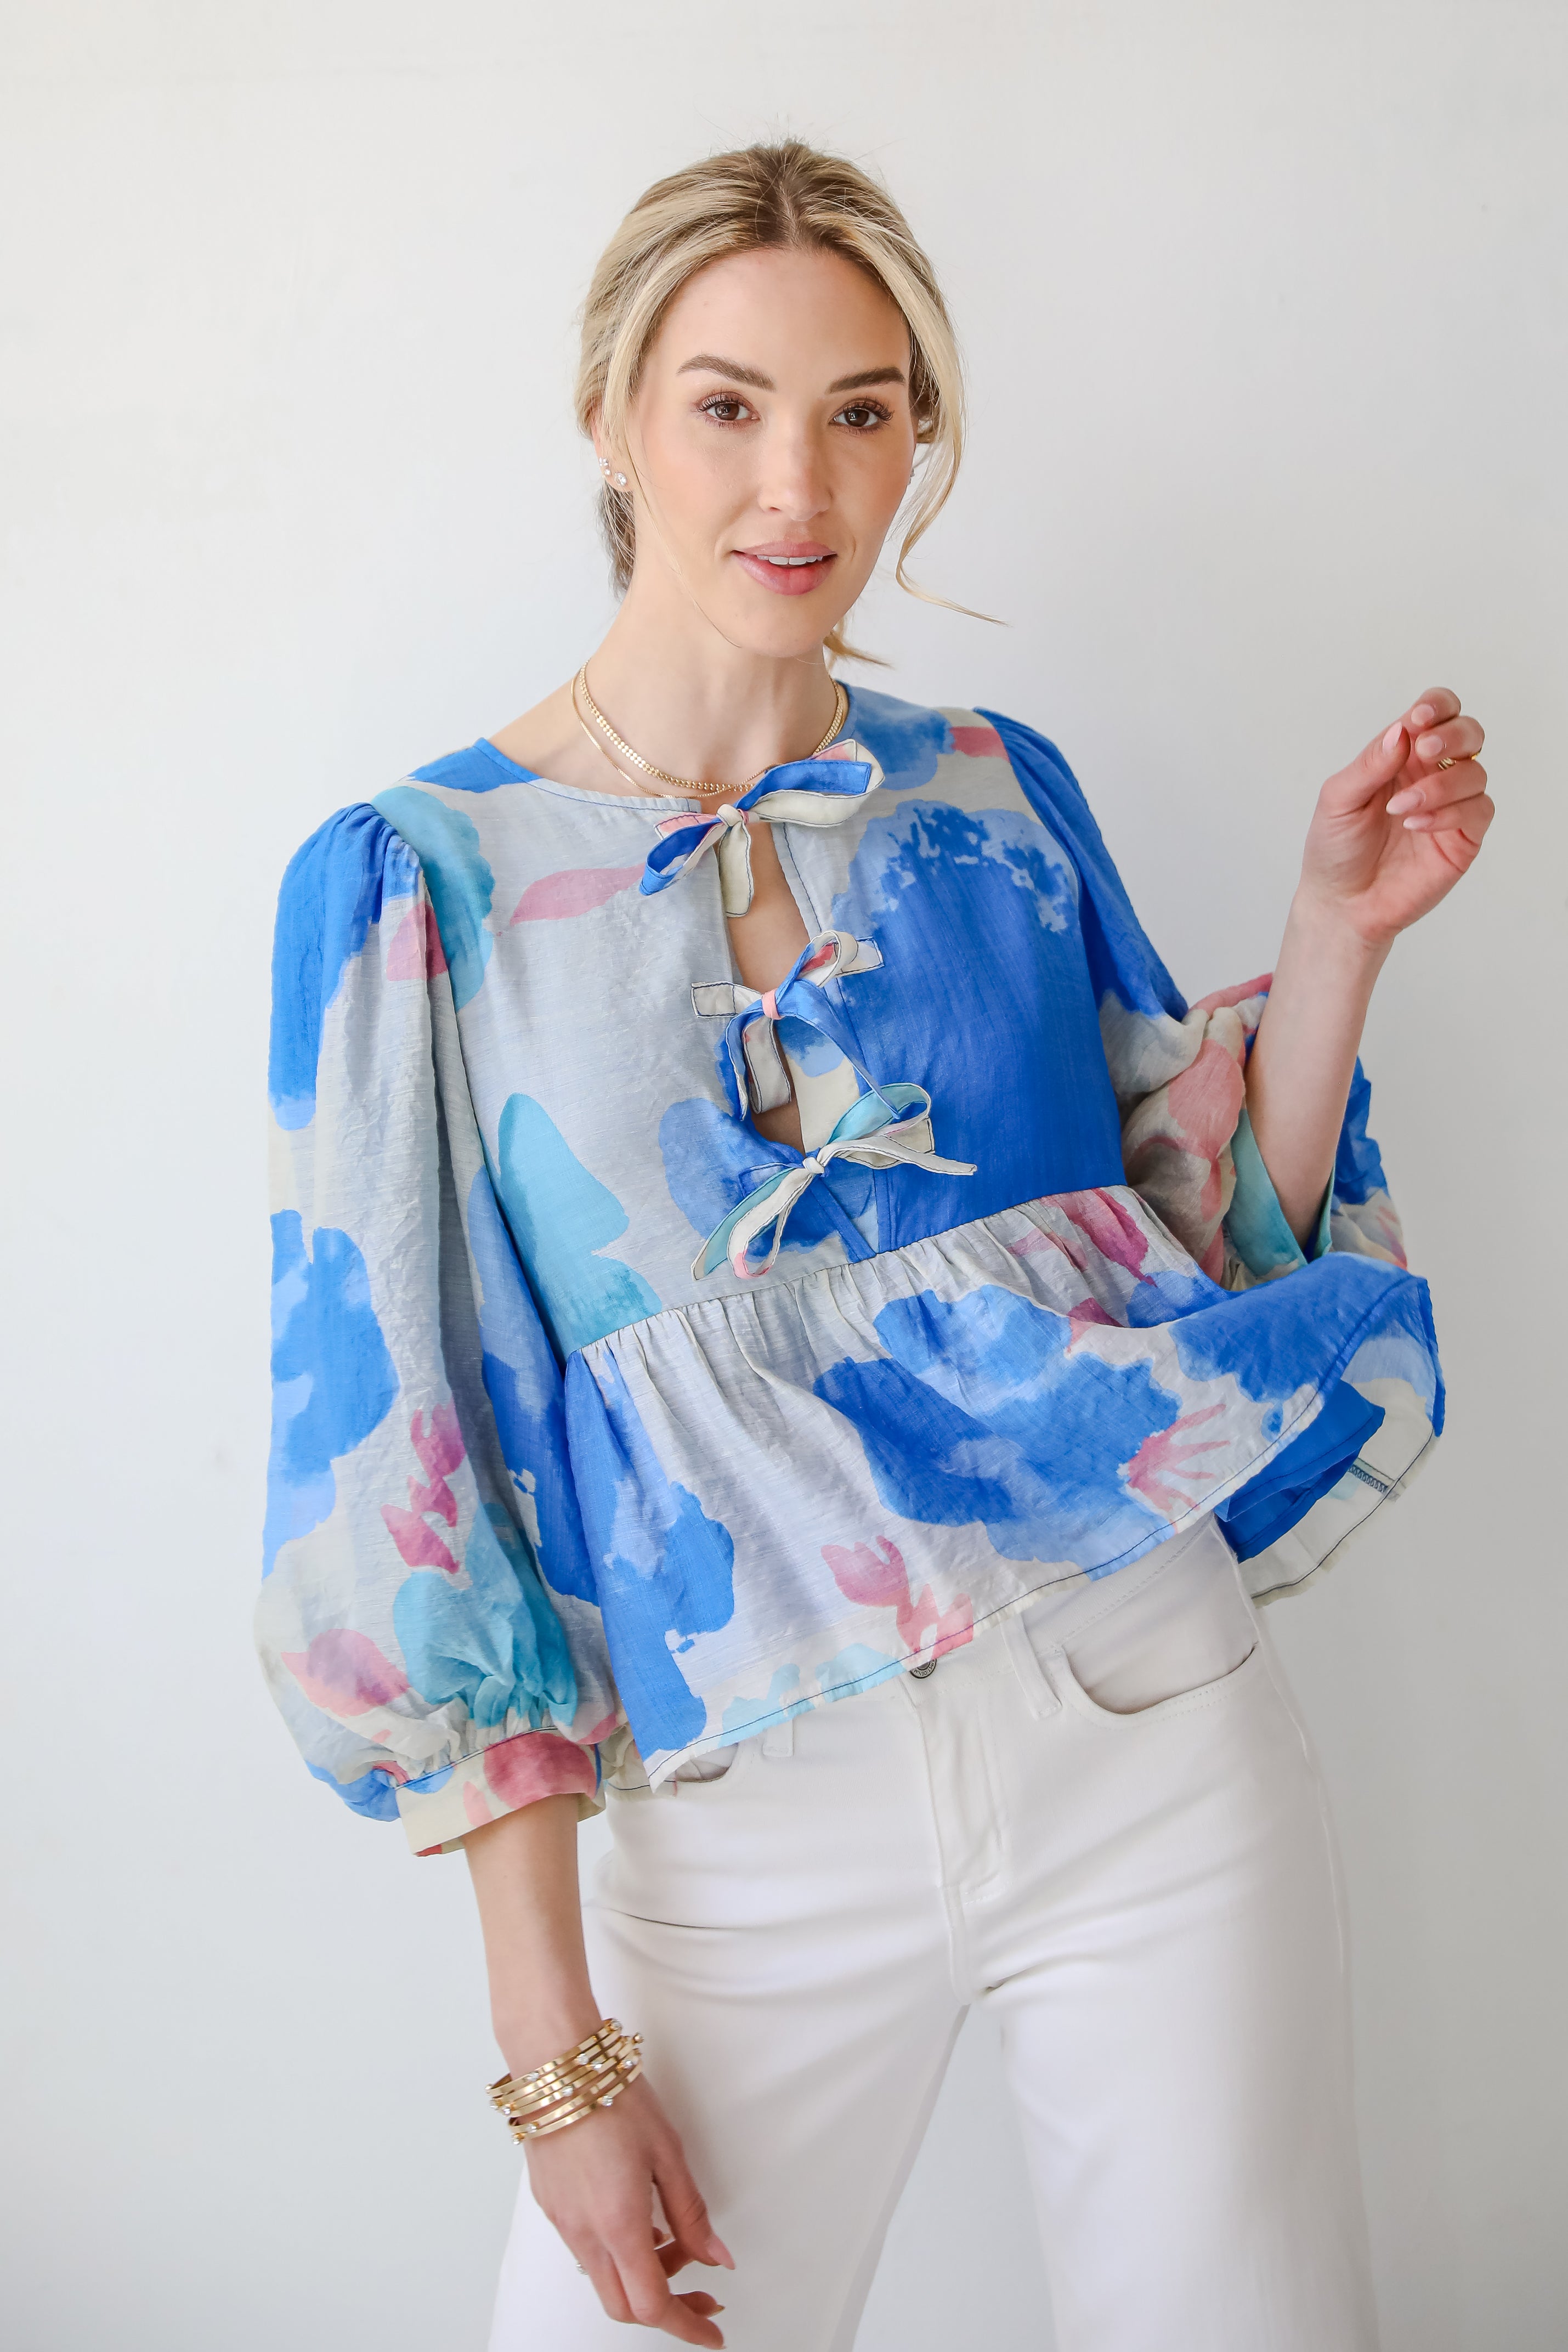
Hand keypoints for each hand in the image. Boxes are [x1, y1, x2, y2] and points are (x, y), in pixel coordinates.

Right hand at [524, 2074, 733, 2344]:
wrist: (557, 2065)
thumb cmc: (612, 2097)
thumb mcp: (667, 2152)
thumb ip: (691, 2213)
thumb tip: (716, 2256)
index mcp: (618, 2224)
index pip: (652, 2305)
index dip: (687, 2326)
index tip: (712, 2333)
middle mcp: (584, 2233)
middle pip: (624, 2305)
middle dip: (667, 2307)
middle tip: (702, 2292)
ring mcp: (563, 2221)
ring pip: (604, 2278)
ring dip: (643, 2275)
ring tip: (673, 2241)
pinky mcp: (552, 2205)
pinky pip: (588, 2250)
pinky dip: (619, 2252)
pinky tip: (640, 2222)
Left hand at [1296, 687, 1493, 948]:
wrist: (1340, 903)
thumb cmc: (1335, 849)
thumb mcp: (1338, 799)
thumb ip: (1370, 764)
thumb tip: (1402, 731)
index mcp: (1402, 756)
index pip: (1436, 713)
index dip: (1437, 706)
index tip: (1418, 719)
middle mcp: (1431, 775)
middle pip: (1469, 733)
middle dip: (1453, 734)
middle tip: (1424, 751)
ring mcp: (1451, 806)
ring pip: (1476, 771)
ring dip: (1441, 784)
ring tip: (1401, 808)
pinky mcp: (1463, 838)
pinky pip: (1479, 810)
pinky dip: (1450, 812)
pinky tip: (1417, 825)